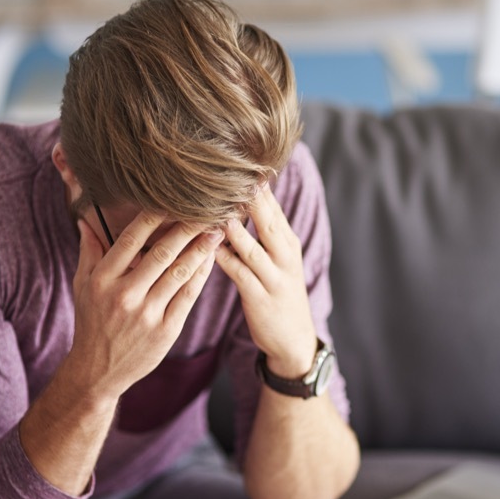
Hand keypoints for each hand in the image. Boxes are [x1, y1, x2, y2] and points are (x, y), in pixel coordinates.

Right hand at [69, 213, 222, 398]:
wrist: (99, 370)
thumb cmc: (92, 322)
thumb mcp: (82, 286)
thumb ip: (89, 251)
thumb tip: (86, 219)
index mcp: (102, 279)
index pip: (130, 240)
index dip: (153, 217)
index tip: (171, 200)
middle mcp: (124, 295)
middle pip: (161, 254)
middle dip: (186, 229)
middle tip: (206, 210)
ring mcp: (146, 314)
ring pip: (179, 273)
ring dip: (200, 250)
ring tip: (217, 231)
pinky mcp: (166, 330)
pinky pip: (188, 296)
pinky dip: (201, 275)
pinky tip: (211, 259)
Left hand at [215, 187, 317, 377]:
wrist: (294, 340)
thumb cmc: (278, 295)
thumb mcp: (279, 260)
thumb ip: (263, 232)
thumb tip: (243, 199)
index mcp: (288, 242)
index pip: (272, 205)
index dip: (255, 184)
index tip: (235, 158)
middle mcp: (284, 255)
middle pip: (266, 218)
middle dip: (247, 195)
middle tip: (224, 169)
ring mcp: (274, 276)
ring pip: (250, 244)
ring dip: (229, 224)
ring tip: (209, 204)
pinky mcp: (260, 297)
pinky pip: (238, 272)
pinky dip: (221, 256)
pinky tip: (205, 244)